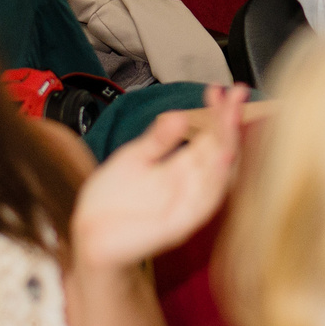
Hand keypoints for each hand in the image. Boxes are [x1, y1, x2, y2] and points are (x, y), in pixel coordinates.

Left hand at [71, 86, 246, 273]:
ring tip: (232, 121)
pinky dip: (215, 182)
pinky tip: (220, 159)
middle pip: (219, 151)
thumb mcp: (133, 159)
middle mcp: (190, 185)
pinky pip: (203, 203)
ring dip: (228, 148)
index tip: (218, 89)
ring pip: (217, 175)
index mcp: (181, 168)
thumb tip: (179, 115)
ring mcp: (187, 204)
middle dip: (228, 122)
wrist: (89, 235)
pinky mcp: (178, 224)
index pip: (209, 136)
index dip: (216, 114)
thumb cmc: (111, 202)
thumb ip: (157, 140)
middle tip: (235, 94)